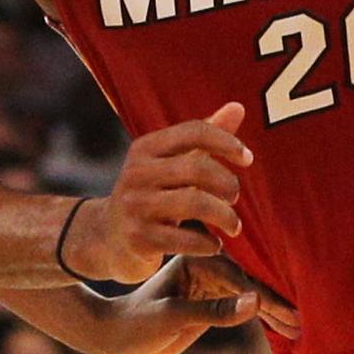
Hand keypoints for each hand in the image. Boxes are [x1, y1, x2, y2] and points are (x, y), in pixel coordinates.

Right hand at [63, 105, 253, 284]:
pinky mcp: (139, 239)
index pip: (194, 131)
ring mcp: (135, 207)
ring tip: (233, 226)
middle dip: (228, 184)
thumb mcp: (170, 163)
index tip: (247, 158)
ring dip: (225, 217)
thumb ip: (203, 139)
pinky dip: (209, 244)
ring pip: (195, 203)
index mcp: (145, 148)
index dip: (226, 142)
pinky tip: (214, 246)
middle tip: (234, 197)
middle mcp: (136, 173)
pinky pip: (186, 240)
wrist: (106, 237)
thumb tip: (238, 107)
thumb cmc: (150, 195)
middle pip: (197, 168)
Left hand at [86, 253, 288, 353]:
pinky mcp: (212, 305)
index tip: (289, 310)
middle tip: (304, 319)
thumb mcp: (172, 317)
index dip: (265, 295)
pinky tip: (285, 327)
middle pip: (250, 283)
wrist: (113, 338)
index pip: (239, 278)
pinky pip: (243, 309)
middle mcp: (206, 268)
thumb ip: (213, 311)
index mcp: (194, 260)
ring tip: (300, 327)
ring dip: (274, 312)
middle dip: (277, 302)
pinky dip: (263, 318)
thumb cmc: (134, 324)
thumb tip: (255, 302)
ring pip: (250, 296)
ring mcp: (210, 287)